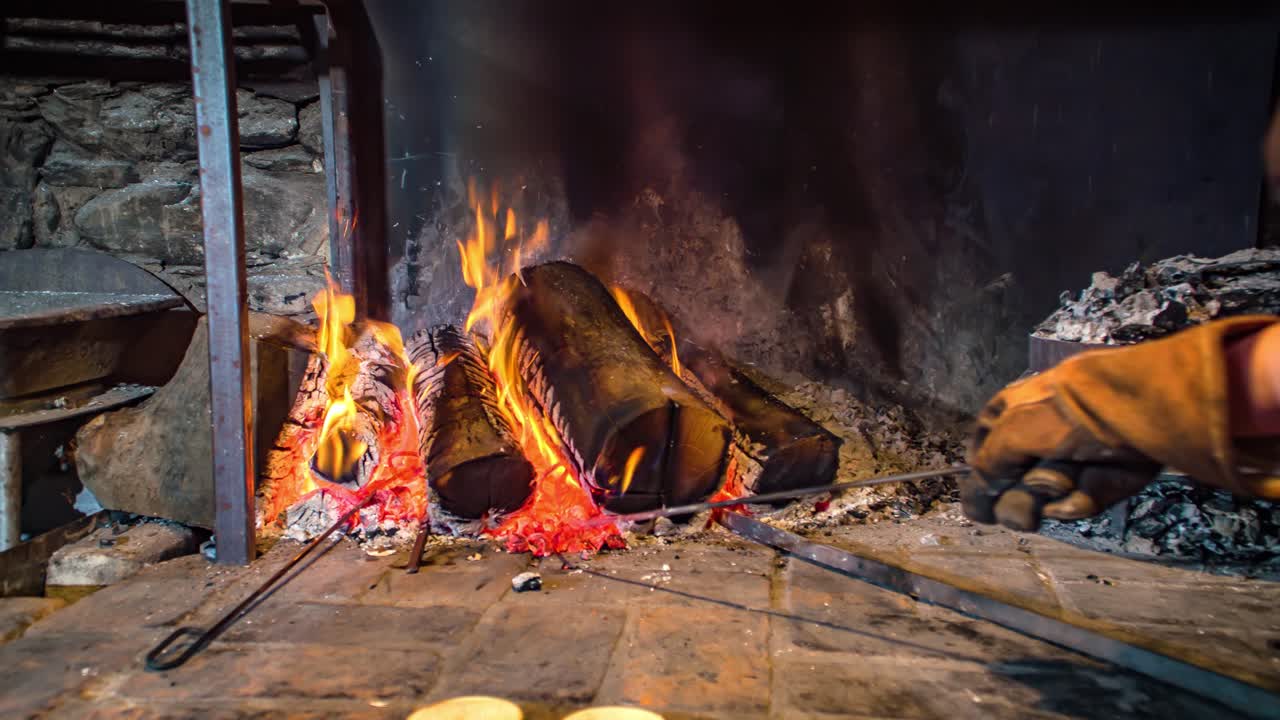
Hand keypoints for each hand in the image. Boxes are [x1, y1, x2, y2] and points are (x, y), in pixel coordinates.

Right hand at [961, 365, 1160, 529]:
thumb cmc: (1059, 412)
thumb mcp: (1007, 432)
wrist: (1128, 413)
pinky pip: (1074, 505)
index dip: (980, 473)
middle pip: (1009, 481)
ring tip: (1061, 479)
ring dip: (1045, 492)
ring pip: (1040, 497)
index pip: (983, 447)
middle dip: (1014, 494)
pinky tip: (1081, 487)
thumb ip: (986, 467)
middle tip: (1021, 499)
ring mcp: (1069, 462)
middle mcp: (1037, 438)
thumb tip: (976, 497)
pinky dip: (1076, 501)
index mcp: (1011, 412)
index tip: (980, 498)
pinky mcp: (1098, 483)